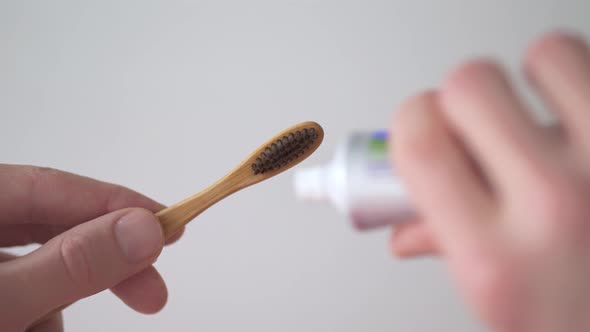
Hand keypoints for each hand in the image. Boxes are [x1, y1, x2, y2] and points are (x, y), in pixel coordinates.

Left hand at [0, 165, 182, 330]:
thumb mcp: (6, 300)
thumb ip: (70, 264)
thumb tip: (142, 230)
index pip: (49, 185)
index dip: (113, 202)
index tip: (167, 223)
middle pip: (51, 229)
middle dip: (100, 263)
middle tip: (151, 291)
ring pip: (41, 268)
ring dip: (59, 302)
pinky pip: (26, 294)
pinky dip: (39, 316)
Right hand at [389, 32, 589, 330]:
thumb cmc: (574, 318)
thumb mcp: (495, 296)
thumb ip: (444, 245)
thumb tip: (408, 224)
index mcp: (495, 257)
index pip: (421, 144)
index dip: (411, 118)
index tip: (421, 122)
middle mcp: (559, 208)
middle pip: (472, 85)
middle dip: (463, 94)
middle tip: (477, 118)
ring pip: (550, 54)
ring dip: (537, 72)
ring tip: (543, 110)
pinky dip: (585, 88)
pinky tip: (585, 127)